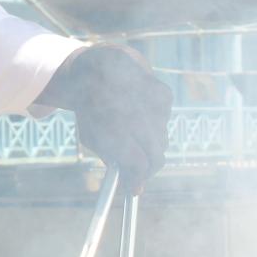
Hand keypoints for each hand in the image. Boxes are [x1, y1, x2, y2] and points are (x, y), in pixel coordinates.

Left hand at [42, 45, 171, 190]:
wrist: (100, 67)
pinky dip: (154, 125)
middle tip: (139, 174)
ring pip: (162, 140)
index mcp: (113, 123)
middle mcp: (137, 111)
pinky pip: (165, 123)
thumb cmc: (92, 108)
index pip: (137, 162)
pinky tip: (139, 114)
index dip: (137, 179)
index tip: (134, 189)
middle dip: (148, 169)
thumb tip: (136, 189)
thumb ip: (112, 159)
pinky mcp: (164, 93)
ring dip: (149, 145)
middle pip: (157, 155)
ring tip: (131, 133)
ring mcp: (153, 101)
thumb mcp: (91, 134)